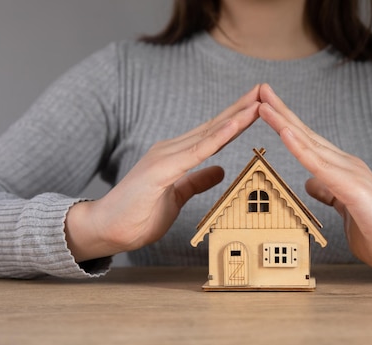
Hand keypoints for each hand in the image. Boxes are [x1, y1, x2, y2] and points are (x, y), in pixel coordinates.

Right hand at [65, 85, 261, 261]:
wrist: (107, 228)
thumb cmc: (138, 214)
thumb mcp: (177, 196)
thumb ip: (196, 181)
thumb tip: (220, 170)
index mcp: (176, 155)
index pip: (213, 134)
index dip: (236, 120)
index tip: (259, 106)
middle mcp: (172, 149)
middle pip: (214, 126)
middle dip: (241, 108)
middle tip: (265, 90)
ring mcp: (166, 156)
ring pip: (209, 134)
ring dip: (235, 117)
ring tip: (258, 100)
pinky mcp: (162, 169)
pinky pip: (196, 152)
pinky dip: (217, 137)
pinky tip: (235, 125)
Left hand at [258, 84, 371, 274]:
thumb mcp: (344, 207)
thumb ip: (328, 192)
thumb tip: (310, 182)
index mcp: (341, 169)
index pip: (308, 142)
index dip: (286, 124)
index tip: (265, 106)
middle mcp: (345, 164)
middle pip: (307, 134)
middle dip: (282, 112)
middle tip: (260, 88)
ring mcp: (351, 173)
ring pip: (310, 144)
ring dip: (285, 123)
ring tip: (264, 104)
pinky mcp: (353, 188)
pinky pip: (320, 166)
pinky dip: (300, 148)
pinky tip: (285, 133)